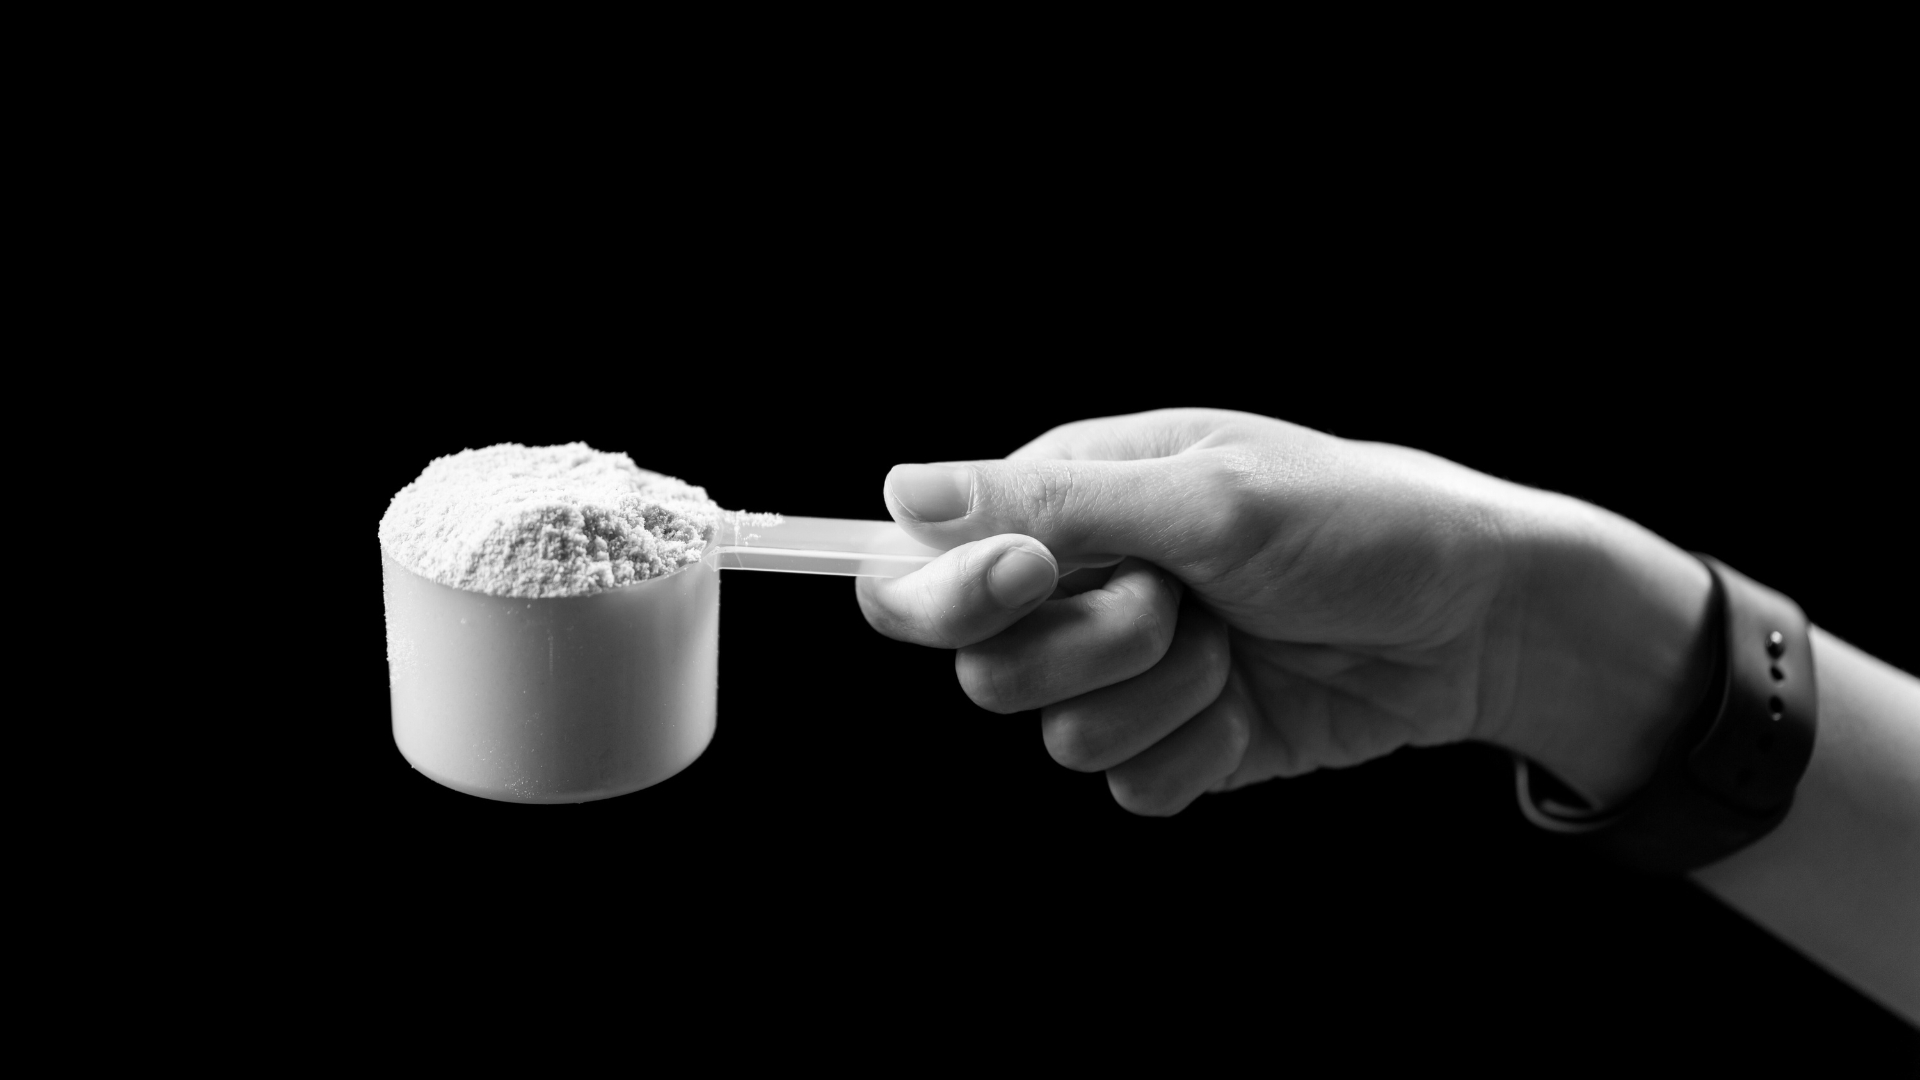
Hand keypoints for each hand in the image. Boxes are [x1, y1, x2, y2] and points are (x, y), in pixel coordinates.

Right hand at [856, 409, 1714, 814]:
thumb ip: (1054, 502)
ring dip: (1162, 697)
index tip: (1030, 582)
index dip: (945, 594)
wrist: (1481, 621)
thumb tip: (900, 490)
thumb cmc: (1358, 522)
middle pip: (985, 667)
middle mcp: (1081, 586)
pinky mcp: (1175, 740)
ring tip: (1235, 644)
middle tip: (1181, 602)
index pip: (924, 563)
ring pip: (1059, 734)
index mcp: (1068, 500)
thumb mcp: (1209, 496)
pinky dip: (1198, 752)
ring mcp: (1128, 671)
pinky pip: (1128, 785)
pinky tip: (1252, 704)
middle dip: (1093, 646)